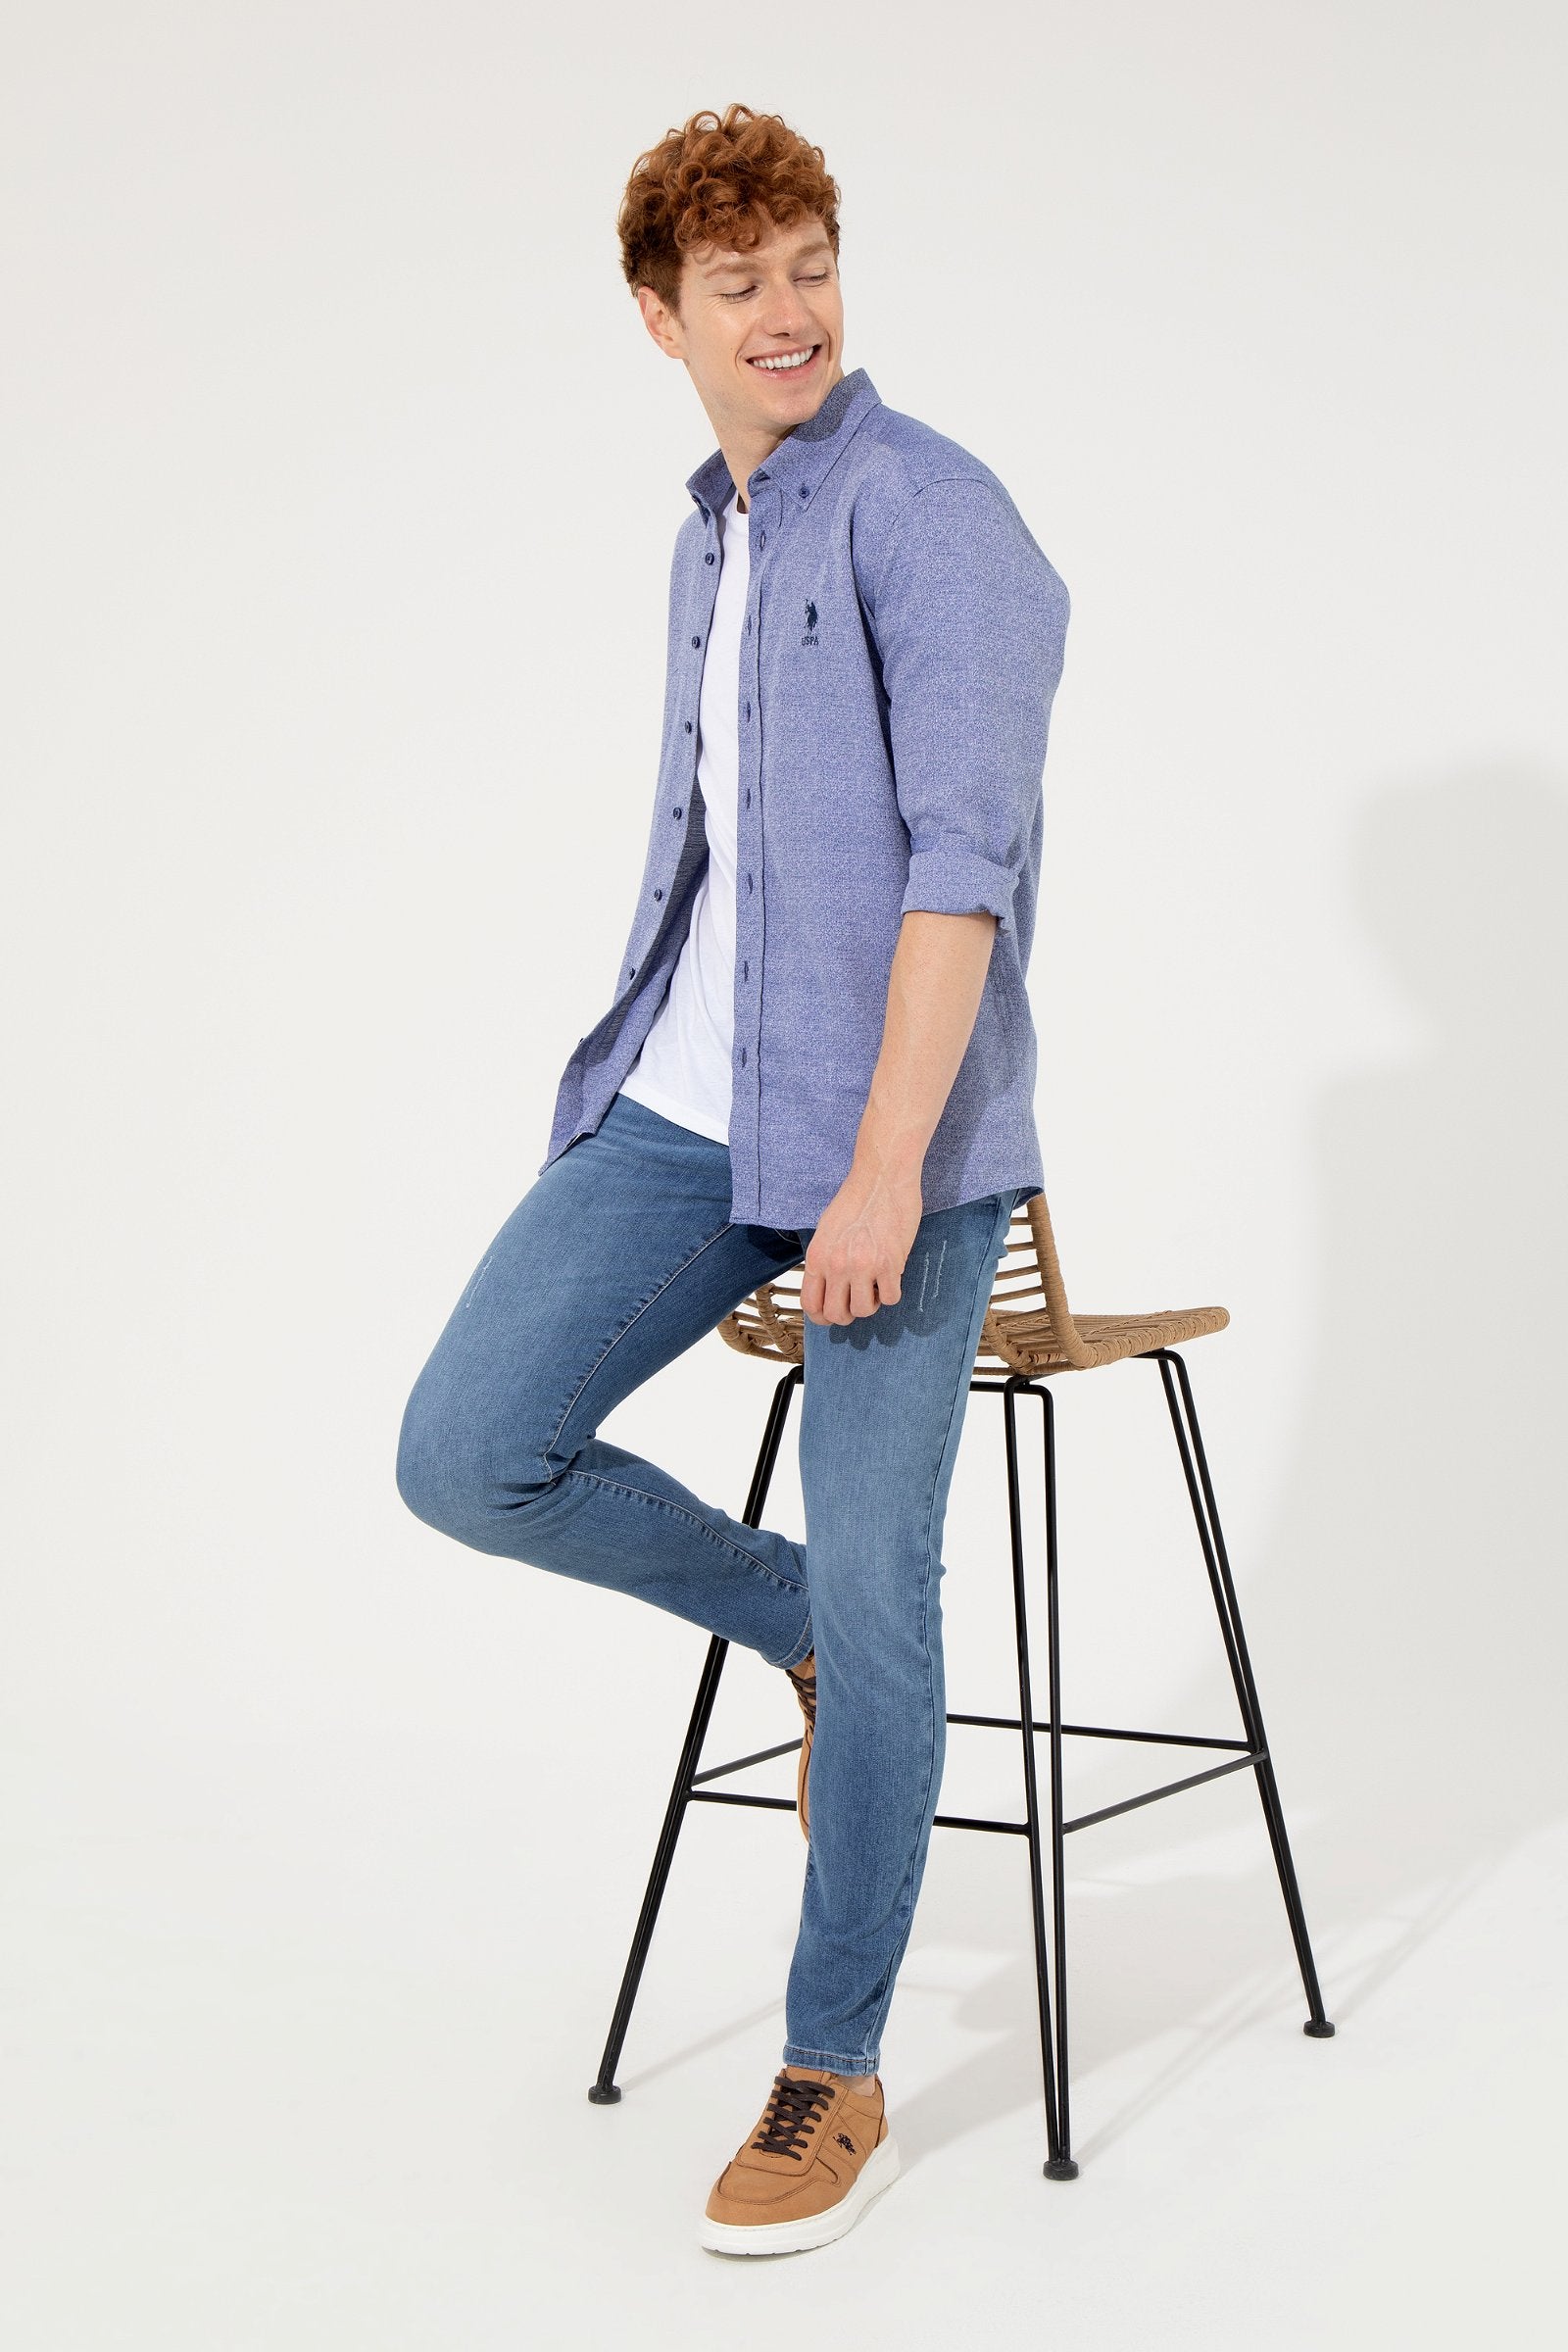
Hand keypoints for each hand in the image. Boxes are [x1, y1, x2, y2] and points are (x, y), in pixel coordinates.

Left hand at [799, 1158, 923, 1325]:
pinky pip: (890, 1298)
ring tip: (874, 1287)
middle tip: (857, 1301)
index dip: (821, 1316)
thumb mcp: (827, 1230)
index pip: (811, 1305)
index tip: (832, 1314)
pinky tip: (891, 1278)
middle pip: (835, 1315)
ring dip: (870, 1304)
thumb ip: (825, 1259)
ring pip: (863, 1311)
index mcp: (818, 1257)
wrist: (881, 1178)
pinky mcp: (890, 1264)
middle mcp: (837, 1265)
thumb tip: (829, 1285)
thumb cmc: (856, 1198)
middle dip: (847, 1314)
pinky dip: (891, 1293)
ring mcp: (863, 1267)